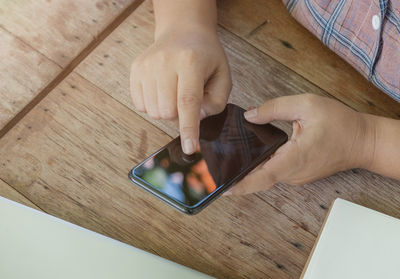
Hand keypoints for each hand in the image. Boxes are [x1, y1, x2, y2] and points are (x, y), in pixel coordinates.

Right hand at [130, 27, 231, 153]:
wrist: (183, 30)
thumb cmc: (206, 57)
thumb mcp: (223, 76)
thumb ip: (215, 102)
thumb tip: (195, 119)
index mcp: (190, 62)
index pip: (188, 102)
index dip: (188, 128)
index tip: (190, 148)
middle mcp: (164, 62)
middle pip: (167, 112)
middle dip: (179, 116)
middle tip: (187, 101)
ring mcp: (146, 65)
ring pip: (153, 111)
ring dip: (166, 111)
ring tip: (175, 92)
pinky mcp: (136, 69)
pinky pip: (140, 105)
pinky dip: (153, 104)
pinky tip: (163, 90)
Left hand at [226, 94, 374, 194]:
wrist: (363, 141)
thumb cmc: (340, 123)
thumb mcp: (307, 105)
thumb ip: (275, 108)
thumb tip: (250, 115)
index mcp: (294, 158)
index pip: (262, 177)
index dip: (241, 185)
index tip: (222, 189)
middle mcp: (293, 173)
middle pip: (259, 178)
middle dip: (236, 177)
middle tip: (212, 172)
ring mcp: (296, 176)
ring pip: (266, 176)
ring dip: (246, 172)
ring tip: (224, 164)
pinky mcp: (298, 173)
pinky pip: (274, 172)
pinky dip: (259, 167)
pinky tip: (247, 157)